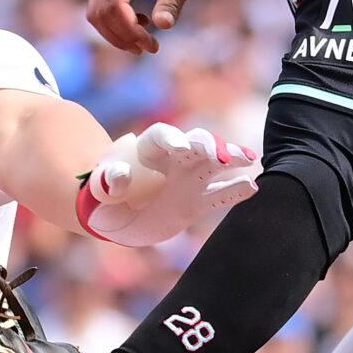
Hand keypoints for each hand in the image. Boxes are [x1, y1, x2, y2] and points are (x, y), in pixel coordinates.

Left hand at [77, 123, 259, 245]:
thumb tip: (119, 177)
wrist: (118, 217)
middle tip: (221, 155)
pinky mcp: (197, 202)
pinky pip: (220, 194)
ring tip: (248, 160)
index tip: (181, 147)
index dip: (172, 138)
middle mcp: (175, 159)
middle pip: (197, 143)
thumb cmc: (105, 197)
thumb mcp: (101, 190)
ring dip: (232, 158)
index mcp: (148, 149)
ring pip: (215, 164)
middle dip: (210, 145)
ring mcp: (190, 179)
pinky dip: (236, 190)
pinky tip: (252, 187)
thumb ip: (110, 181)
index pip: (161, 136)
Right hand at [87, 0, 216, 54]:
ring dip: (118, 32)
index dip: (129, 31)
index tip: (152, 45)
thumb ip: (172, 2)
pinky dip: (118, 21)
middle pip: (100, 12)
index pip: (113, 6)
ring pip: (98, 12)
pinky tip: (141, 23)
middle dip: (122, 36)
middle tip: (149, 48)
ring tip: (144, 43)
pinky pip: (104, 5)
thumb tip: (163, 26)